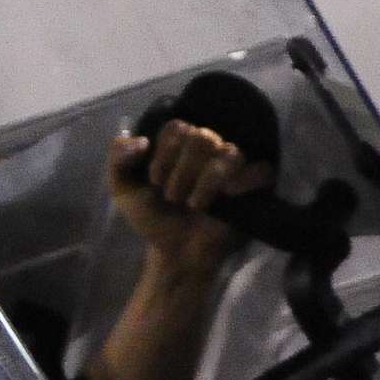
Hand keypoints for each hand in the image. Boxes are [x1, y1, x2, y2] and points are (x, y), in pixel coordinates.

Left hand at [108, 120, 272, 273]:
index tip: (154, 181)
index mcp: (180, 145)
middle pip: (203, 137)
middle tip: (172, 197)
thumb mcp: (123, 189)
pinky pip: (260, 170)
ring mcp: (235, 168)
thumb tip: (140, 140)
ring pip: (229, 152)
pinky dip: (242, 181)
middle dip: (182, 170)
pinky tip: (226, 196)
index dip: (164, 153)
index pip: (178, 127)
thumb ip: (119, 159)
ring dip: (205, 180)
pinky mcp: (255, 187)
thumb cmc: (152, 217)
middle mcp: (209, 150)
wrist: (174, 252)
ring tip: (192, 205)